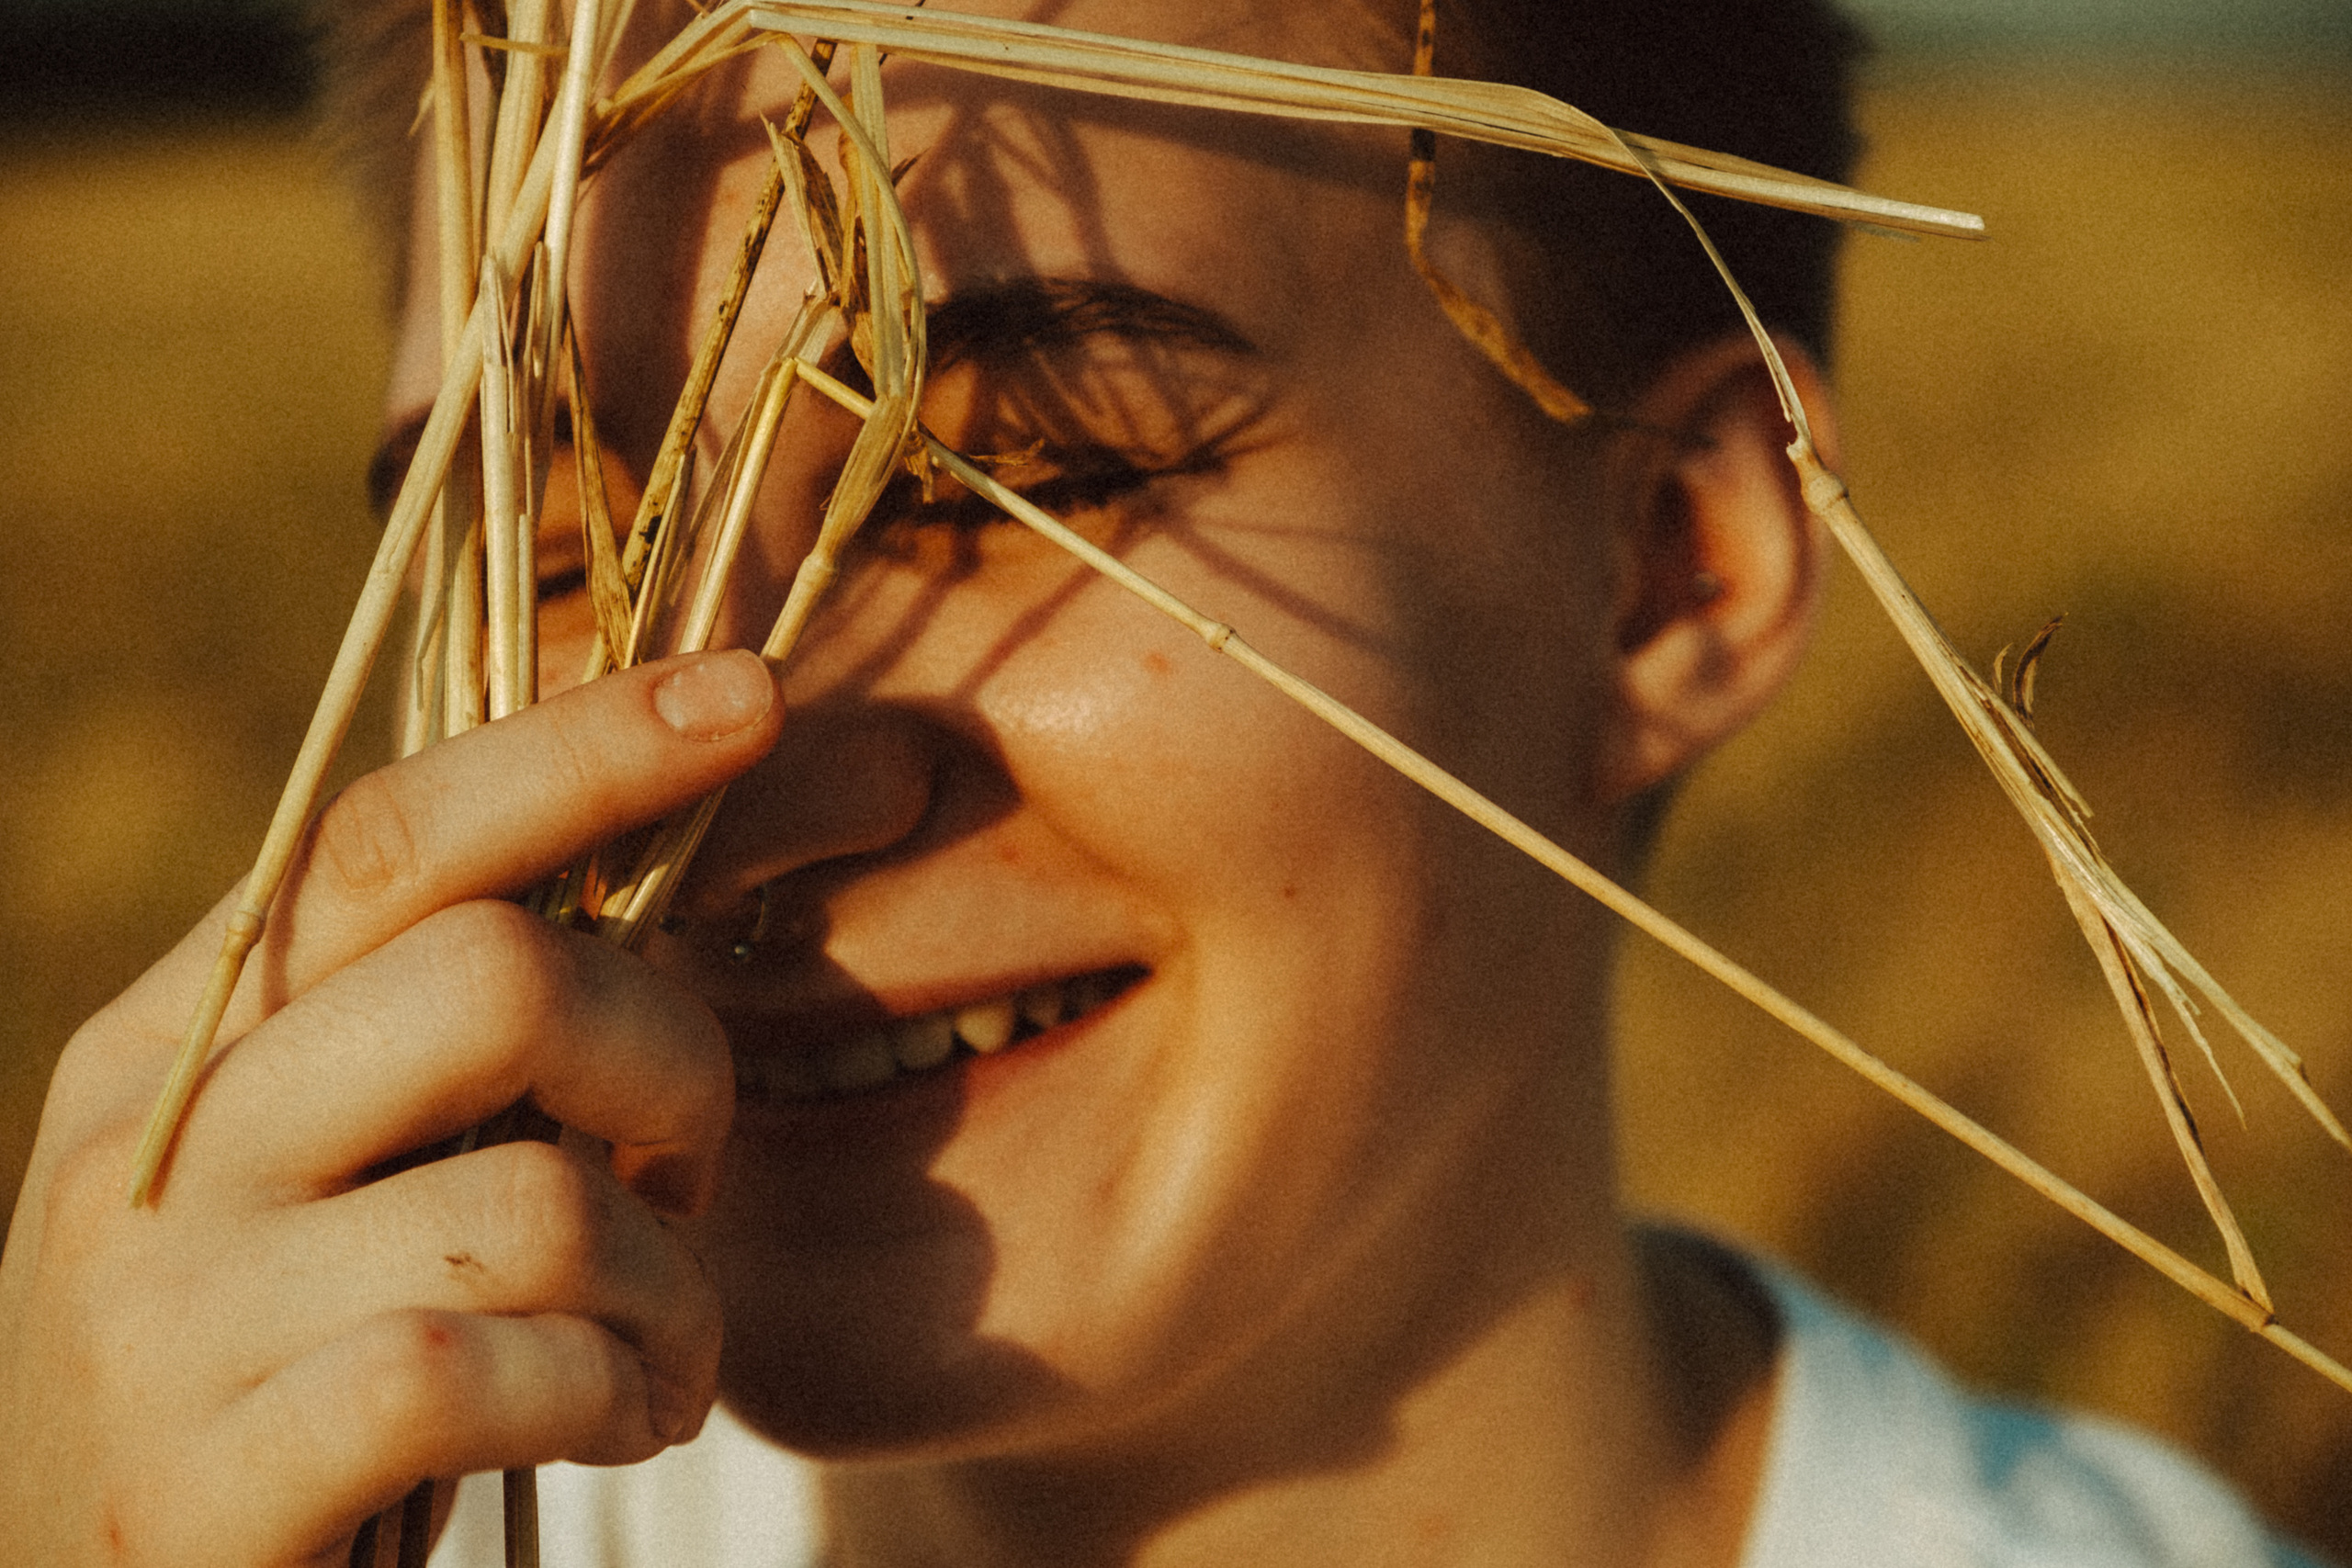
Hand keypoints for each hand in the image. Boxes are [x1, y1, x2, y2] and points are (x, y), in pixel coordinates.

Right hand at [0, 650, 782, 1567]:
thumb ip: (431, 1040)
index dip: (585, 747)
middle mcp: (145, 1152)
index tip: (750, 693)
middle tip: (689, 1167)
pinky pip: (492, 1372)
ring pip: (539, 1203)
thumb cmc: (282, 1372)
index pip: (389, 833)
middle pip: (495, 976)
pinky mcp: (207, 1486)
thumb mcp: (322, 1176)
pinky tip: (624, 1419)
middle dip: (676, 1064)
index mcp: (178, 1041)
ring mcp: (161, 1321)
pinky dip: (618, 1393)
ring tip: (662, 1349)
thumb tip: (640, 863)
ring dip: (672, 1285)